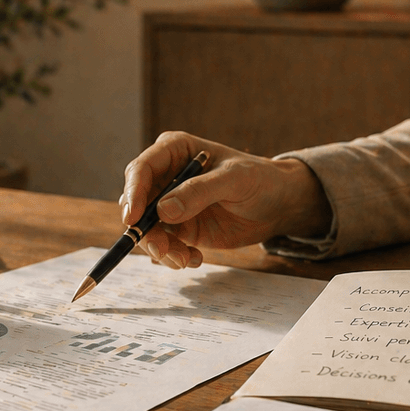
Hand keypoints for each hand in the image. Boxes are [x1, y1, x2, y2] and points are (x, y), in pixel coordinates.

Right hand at [120, 131, 332, 268]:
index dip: (133, 194)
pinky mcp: (179, 227)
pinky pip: (164, 245)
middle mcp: (165, 176)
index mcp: (174, 150)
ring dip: (161, 248)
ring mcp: (170, 204)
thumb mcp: (234, 179)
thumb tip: (162, 210)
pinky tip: (195, 258)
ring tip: (186, 259)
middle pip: (137, 203)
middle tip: (163, 250)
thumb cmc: (258, 179)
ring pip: (147, 229)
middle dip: (145, 230)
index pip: (141, 170)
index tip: (133, 219)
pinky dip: (174, 256)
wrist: (277, 204)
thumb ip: (199, 191)